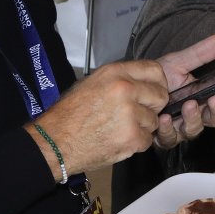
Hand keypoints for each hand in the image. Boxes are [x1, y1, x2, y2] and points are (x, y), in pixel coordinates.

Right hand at [34, 61, 170, 175]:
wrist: (54, 143)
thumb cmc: (69, 114)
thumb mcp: (91, 83)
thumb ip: (119, 79)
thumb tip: (142, 82)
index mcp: (114, 73)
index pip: (155, 70)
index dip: (157, 83)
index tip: (153, 91)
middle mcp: (125, 89)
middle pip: (160, 96)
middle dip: (151, 107)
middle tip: (135, 114)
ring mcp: (130, 114)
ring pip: (154, 120)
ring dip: (142, 127)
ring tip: (119, 128)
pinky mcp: (131, 137)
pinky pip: (148, 139)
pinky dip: (136, 143)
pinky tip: (118, 140)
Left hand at [149, 35, 214, 149]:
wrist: (130, 88)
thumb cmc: (156, 77)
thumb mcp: (177, 62)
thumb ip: (198, 54)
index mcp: (203, 95)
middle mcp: (195, 113)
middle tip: (214, 99)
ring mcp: (180, 126)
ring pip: (195, 130)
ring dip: (194, 118)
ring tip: (188, 105)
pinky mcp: (163, 137)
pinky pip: (170, 139)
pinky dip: (168, 129)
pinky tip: (164, 118)